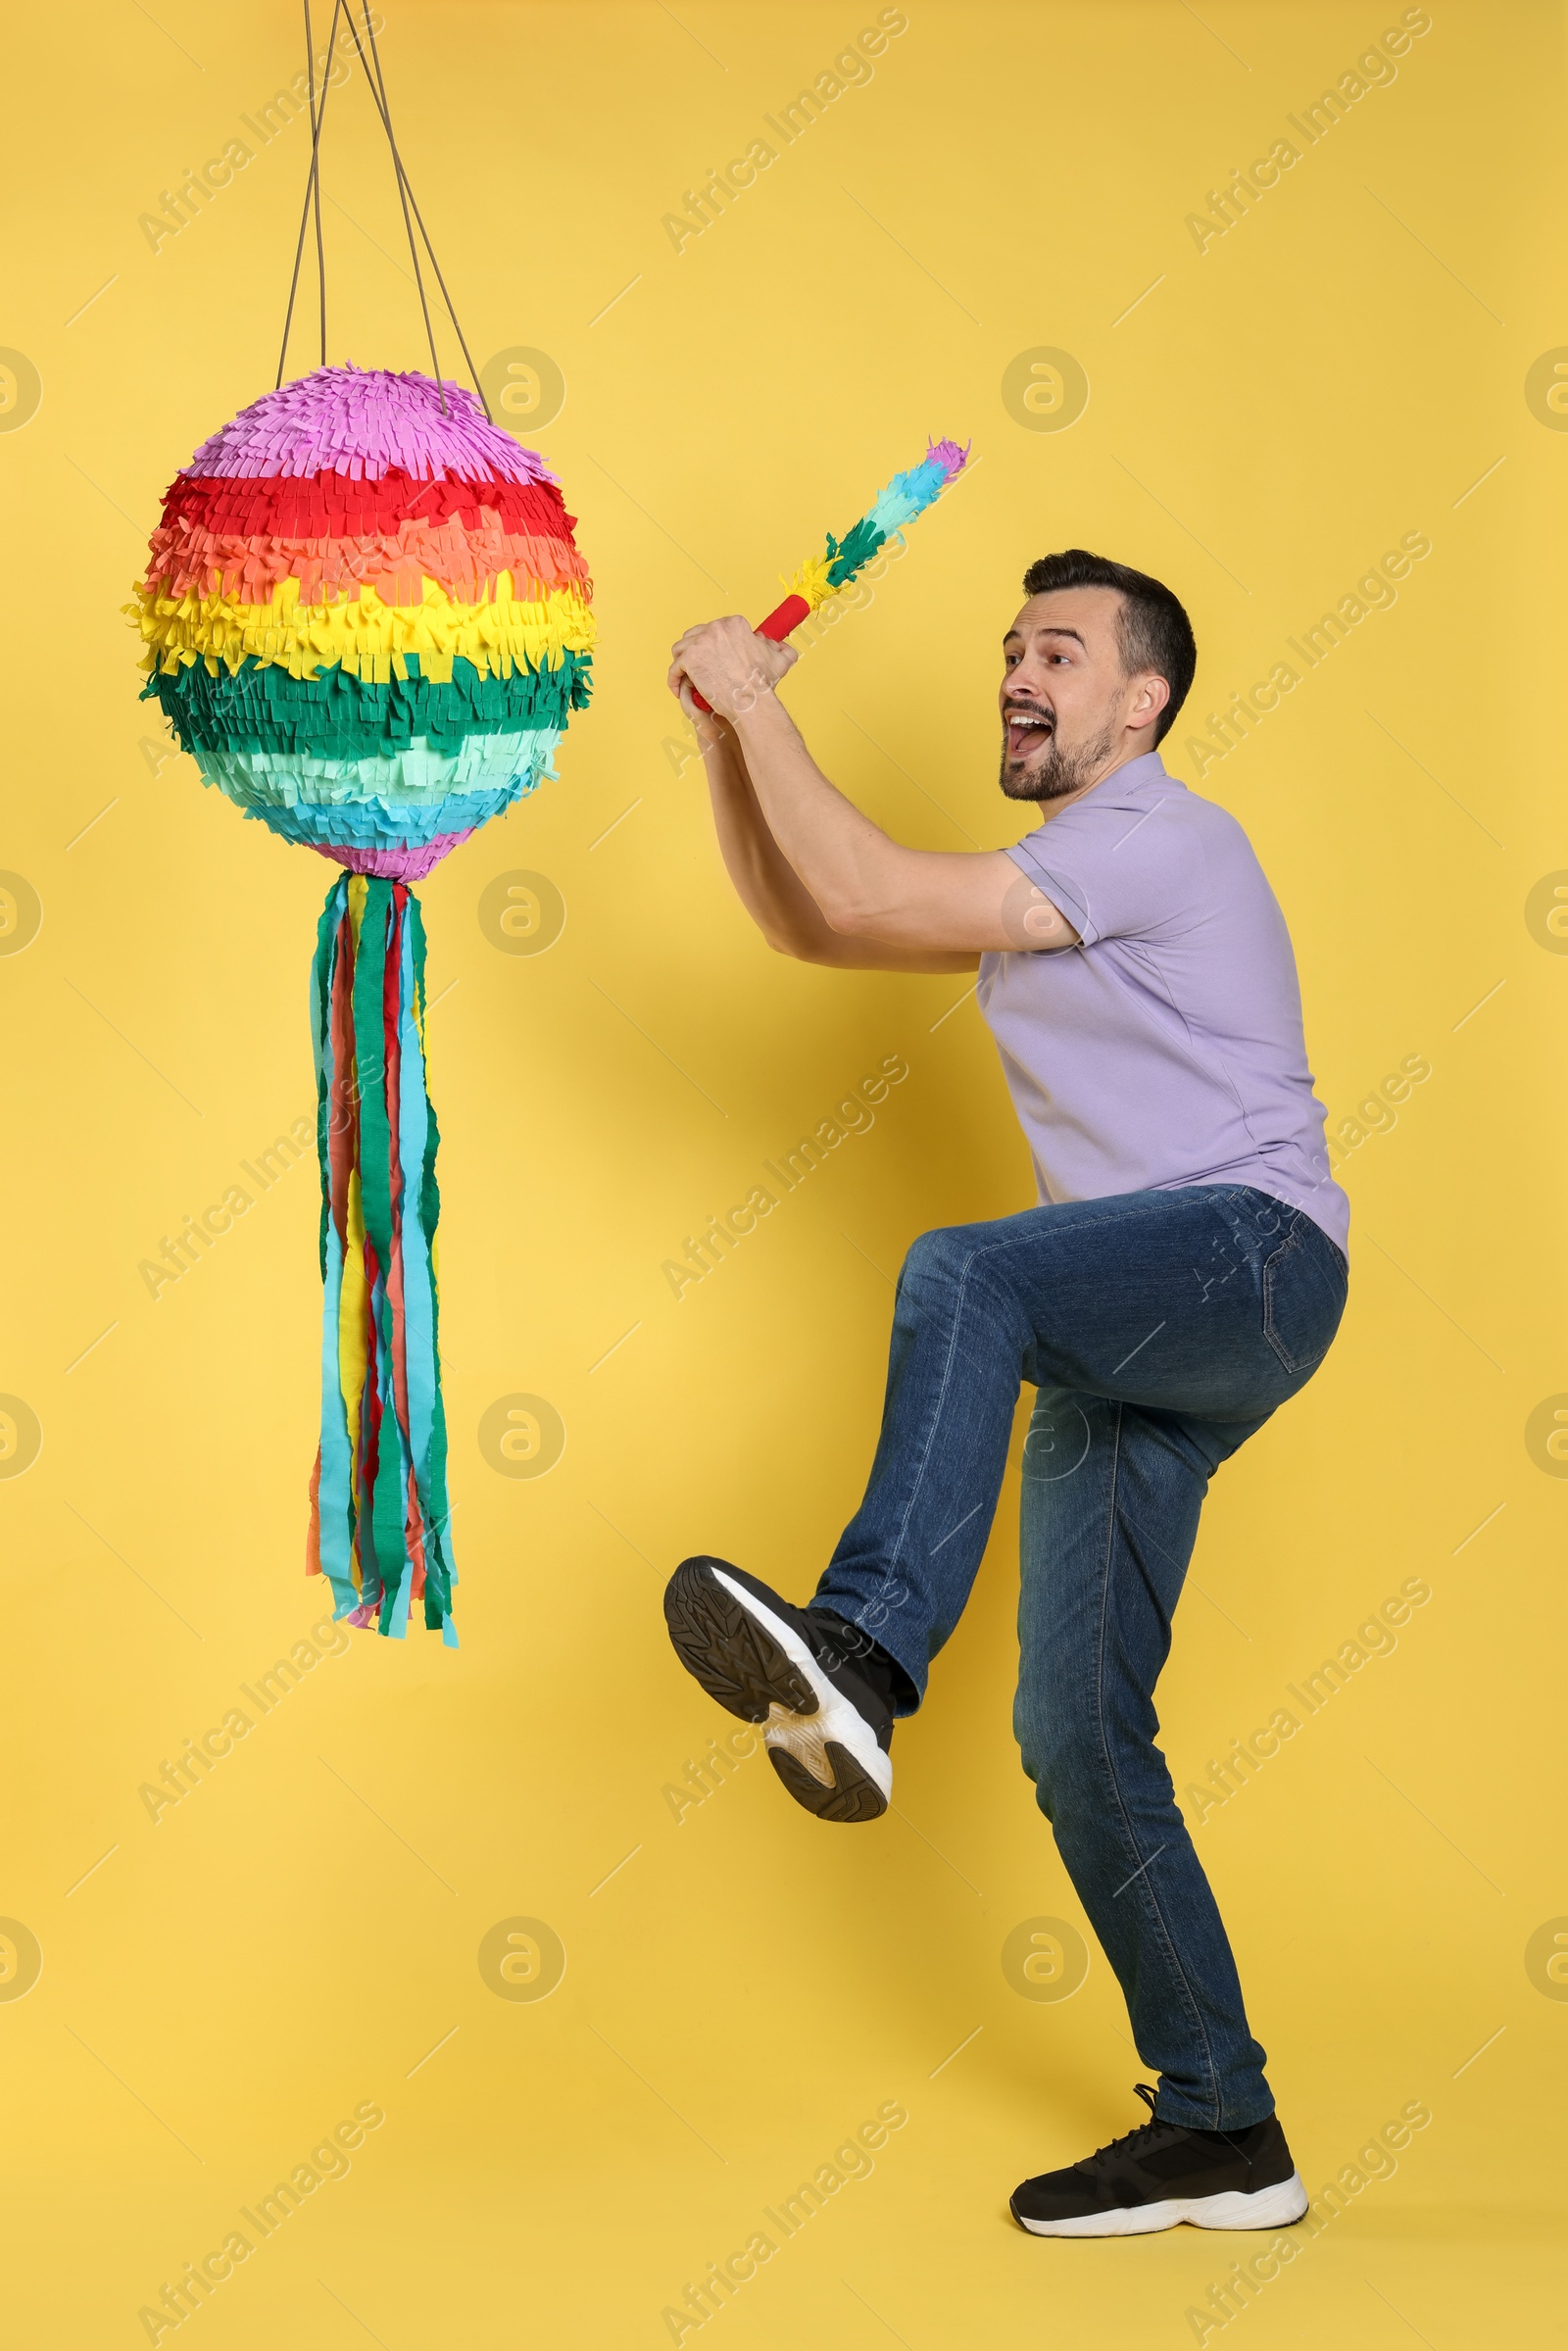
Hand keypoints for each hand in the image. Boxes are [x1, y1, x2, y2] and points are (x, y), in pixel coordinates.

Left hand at [668, 615, 797, 723]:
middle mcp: (716, 628)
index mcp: (734, 624)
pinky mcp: (689, 659)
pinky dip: (674, 679)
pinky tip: (678, 689)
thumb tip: (779, 645)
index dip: (712, 645)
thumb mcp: (780, 661)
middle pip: (696, 635)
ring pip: (681, 649)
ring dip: (681, 662)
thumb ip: (781, 649)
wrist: (751, 700)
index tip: (713, 660)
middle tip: (698, 668)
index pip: (715, 629)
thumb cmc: (763, 684)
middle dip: (695, 651)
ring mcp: (700, 642)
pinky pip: (674, 668)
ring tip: (686, 676)